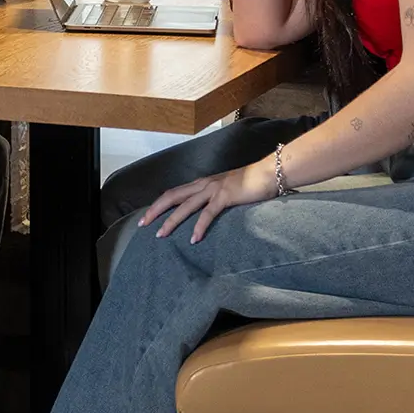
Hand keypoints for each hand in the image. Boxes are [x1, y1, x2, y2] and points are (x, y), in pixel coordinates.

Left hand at [140, 155, 279, 242]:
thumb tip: (207, 212)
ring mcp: (213, 189)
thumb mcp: (227, 191)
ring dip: (171, 221)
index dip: (158, 204)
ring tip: (160, 235)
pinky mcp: (225, 196)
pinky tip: (194, 239)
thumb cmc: (251, 183)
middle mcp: (204, 184)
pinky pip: (208, 214)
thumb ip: (215, 200)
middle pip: (172, 197)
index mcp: (202, 183)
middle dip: (155, 211)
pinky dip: (199, 227)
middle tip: (142, 225)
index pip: (174, 193)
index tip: (147, 217)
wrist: (270, 172)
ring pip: (185, 206)